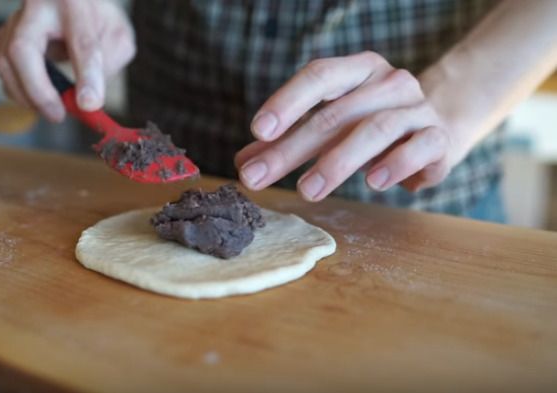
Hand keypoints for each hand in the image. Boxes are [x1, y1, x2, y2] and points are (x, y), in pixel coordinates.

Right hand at [0, 0, 134, 121]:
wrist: (72, 4)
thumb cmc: (96, 21)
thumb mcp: (117, 36)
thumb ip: (110, 61)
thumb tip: (87, 97)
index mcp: (74, 2)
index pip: (81, 42)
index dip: (86, 76)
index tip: (89, 104)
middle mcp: (38, 5)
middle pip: (23, 49)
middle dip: (38, 90)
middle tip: (58, 115)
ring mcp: (15, 19)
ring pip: (6, 61)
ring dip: (27, 95)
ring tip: (53, 111)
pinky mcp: (4, 36)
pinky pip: (4, 70)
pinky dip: (20, 91)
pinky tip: (40, 100)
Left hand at [235, 51, 459, 201]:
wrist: (438, 129)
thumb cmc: (371, 127)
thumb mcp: (329, 129)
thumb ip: (288, 141)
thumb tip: (244, 164)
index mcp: (358, 70)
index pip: (319, 75)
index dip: (286, 101)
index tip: (257, 131)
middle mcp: (389, 82)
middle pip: (336, 113)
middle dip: (292, 149)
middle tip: (258, 178)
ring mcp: (418, 108)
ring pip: (375, 129)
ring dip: (337, 162)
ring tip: (306, 190)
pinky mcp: (439, 138)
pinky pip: (419, 147)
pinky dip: (395, 164)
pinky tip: (373, 183)